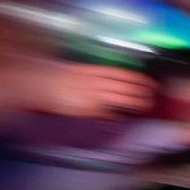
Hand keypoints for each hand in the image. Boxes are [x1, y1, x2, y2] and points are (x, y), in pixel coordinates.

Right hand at [34, 64, 154, 117]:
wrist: (37, 84)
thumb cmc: (54, 77)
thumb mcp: (76, 71)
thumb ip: (95, 77)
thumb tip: (110, 82)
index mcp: (92, 71)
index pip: (122, 74)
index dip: (139, 79)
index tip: (150, 82)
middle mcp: (94, 82)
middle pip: (125, 87)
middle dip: (141, 93)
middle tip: (152, 97)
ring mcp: (91, 96)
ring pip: (120, 99)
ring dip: (134, 103)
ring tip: (144, 106)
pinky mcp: (85, 109)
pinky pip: (105, 113)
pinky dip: (115, 115)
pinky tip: (122, 117)